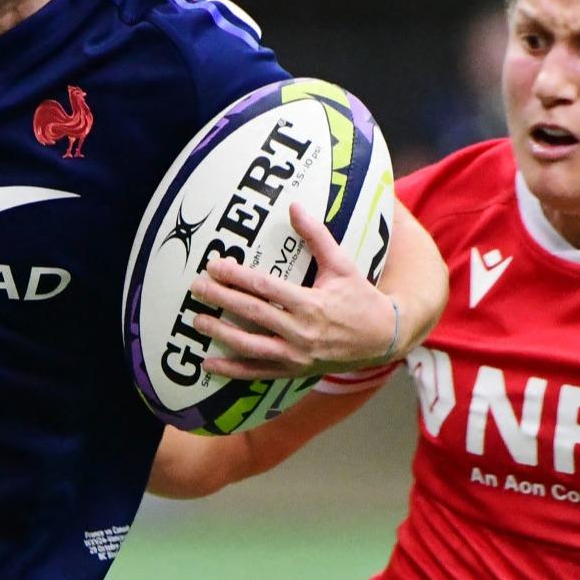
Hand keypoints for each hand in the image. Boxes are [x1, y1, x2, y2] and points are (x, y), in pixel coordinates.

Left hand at [191, 201, 399, 378]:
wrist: (382, 338)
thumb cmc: (360, 297)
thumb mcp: (342, 264)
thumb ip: (317, 236)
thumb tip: (294, 206)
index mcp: (311, 304)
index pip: (265, 288)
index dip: (237, 277)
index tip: (215, 266)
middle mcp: (301, 332)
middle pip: (253, 313)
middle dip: (222, 299)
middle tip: (197, 287)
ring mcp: (296, 355)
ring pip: (250, 346)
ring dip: (221, 334)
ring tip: (197, 321)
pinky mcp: (293, 370)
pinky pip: (257, 372)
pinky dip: (232, 370)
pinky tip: (208, 364)